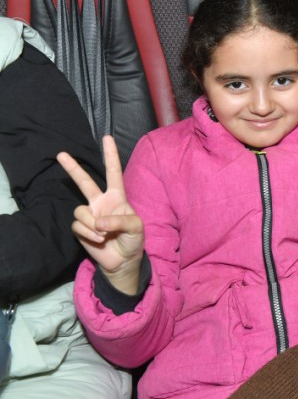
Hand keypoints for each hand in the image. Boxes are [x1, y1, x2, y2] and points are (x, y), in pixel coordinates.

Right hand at [57, 135, 143, 293]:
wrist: (123, 261)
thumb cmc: (133, 240)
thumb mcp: (136, 228)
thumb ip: (120, 221)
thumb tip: (99, 222)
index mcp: (117, 197)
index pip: (113, 173)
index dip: (111, 156)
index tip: (107, 138)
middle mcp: (101, 202)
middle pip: (85, 182)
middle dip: (73, 168)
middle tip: (61, 154)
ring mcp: (90, 214)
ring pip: (80, 211)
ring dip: (93, 225)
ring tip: (105, 235)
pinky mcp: (81, 228)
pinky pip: (78, 226)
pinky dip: (89, 234)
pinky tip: (99, 241)